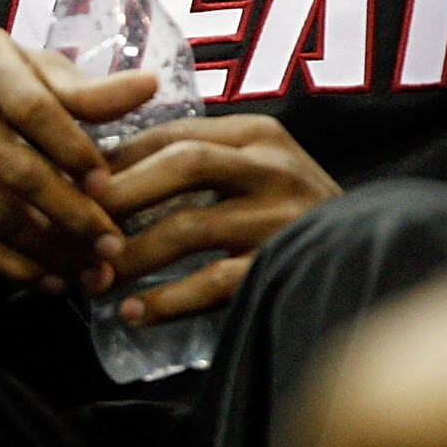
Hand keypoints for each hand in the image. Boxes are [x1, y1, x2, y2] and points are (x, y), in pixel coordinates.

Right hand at [0, 23, 152, 290]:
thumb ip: (87, 90)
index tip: (110, 191)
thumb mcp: (33, 73)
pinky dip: (7, 265)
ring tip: (85, 271)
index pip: (34, 109)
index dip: (76, 154)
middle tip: (111, 248)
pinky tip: (42, 276)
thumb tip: (150, 86)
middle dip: (72, 216)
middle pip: (15, 167)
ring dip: (46, 251)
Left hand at [90, 113, 340, 324]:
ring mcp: (284, 219)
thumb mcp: (252, 170)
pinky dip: (167, 300)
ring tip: (94, 279)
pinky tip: (133, 314)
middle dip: (120, 195)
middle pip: (182, 165)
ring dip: (132, 254)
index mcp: (258, 135)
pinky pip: (215, 283)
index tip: (75, 184)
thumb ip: (197, 161)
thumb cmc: (289, 213)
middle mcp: (274, 168)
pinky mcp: (285, 266)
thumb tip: (101, 173)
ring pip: (189, 227)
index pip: (172, 133)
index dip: (117, 158)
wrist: (371, 256)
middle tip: (76, 225)